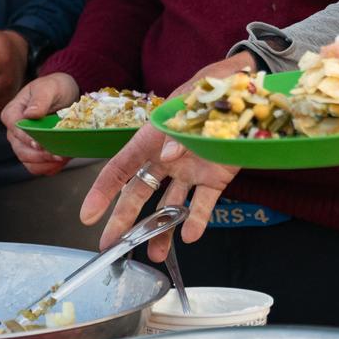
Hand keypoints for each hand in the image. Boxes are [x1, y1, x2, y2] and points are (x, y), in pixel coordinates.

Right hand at [0, 73, 80, 174]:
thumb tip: (30, 114)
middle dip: (41, 155)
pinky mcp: (35, 153)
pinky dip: (50, 167)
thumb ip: (40, 100)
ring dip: (47, 164)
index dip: (29, 140)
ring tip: (64, 157)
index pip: (16, 131)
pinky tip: (62, 161)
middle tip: (60, 154)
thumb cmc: (55, 88)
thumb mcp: (49, 87)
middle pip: (21, 151)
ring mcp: (24, 145)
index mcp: (12, 114)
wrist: (67, 95)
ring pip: (29, 162)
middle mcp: (14, 132)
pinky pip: (39, 167)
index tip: (42, 144)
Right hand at [80, 53, 252, 259]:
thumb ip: (179, 125)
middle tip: (112, 246)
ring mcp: (190, 170)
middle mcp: (167, 158)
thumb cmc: (214, 84)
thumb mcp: (194, 96)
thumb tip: (168, 154)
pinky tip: (190, 235)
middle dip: (123, 220)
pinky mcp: (215, 177)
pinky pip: (202, 203)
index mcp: (153, 137)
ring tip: (154, 254)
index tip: (87, 215)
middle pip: (139, 193)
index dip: (102, 191)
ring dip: (160, 230)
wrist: (251, 88)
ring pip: (168, 206)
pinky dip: (196, 220)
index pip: (121, 167)